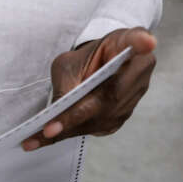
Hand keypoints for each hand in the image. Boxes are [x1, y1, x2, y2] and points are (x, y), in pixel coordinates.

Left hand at [22, 27, 156, 150]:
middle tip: (48, 130)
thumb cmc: (83, 60)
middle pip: (110, 96)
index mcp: (129, 42)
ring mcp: (135, 95)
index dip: (140, 43)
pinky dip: (70, 133)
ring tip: (36, 140)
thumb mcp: (69, 61)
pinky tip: (45, 139)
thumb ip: (67, 80)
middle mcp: (140, 68)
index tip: (147, 43)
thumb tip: (61, 108)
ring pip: (101, 117)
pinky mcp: (123, 116)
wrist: (94, 68)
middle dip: (75, 116)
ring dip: (68, 130)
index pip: (136, 41)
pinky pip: (96, 128)